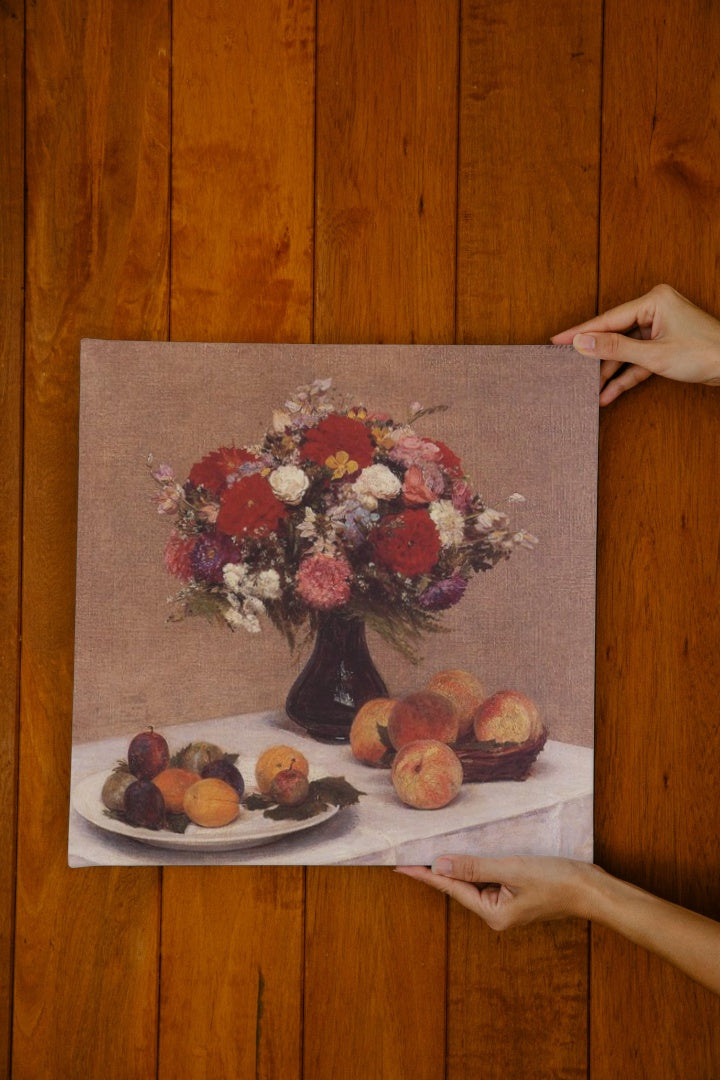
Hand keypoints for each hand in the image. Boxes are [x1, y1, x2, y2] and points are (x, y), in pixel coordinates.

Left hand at [397, 854, 719, 993]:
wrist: (592, 889)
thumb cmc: (556, 881)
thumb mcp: (512, 870)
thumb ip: (474, 867)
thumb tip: (440, 865)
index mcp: (493, 913)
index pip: (451, 889)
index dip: (425, 875)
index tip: (400, 867)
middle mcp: (496, 913)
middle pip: (460, 887)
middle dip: (438, 869)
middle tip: (411, 853)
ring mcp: (507, 905)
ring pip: (474, 881)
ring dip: (458, 866)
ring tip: (433, 850)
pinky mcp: (516, 895)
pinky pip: (489, 879)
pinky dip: (477, 866)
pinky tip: (469, 854)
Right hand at [551, 283, 719, 404]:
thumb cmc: (704, 353)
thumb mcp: (654, 355)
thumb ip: (615, 348)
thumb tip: (582, 342)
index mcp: (653, 301)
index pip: (608, 319)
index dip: (581, 333)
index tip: (557, 341)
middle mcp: (654, 310)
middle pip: (614, 335)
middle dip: (596, 357)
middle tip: (569, 369)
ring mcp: (659, 328)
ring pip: (625, 351)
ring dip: (609, 373)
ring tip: (589, 390)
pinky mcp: (664, 345)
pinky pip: (638, 360)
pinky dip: (626, 376)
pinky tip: (609, 393)